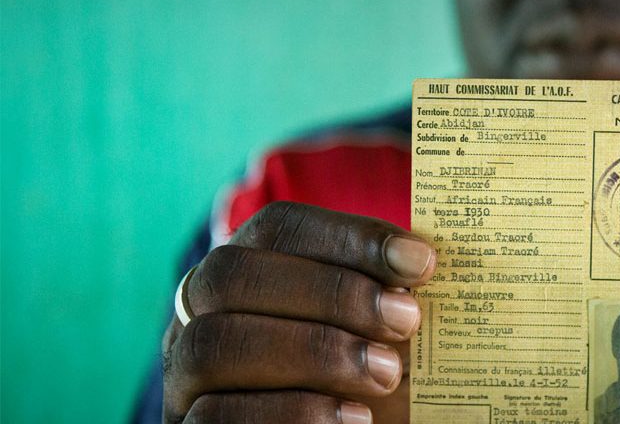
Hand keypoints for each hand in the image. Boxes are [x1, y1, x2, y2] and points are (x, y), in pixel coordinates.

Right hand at [161, 202, 436, 422]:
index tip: (420, 261)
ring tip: (385, 375)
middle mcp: (198, 315)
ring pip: (214, 343)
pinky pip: (214, 417)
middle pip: (232, 275)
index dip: (349, 236)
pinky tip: (353, 420)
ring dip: (312, 352)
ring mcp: (182, 376)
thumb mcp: (382, 335)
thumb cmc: (369, 385)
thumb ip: (389, 297)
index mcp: (248, 272)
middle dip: (330, 293)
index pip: (279, 228)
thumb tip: (423, 258)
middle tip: (407, 320)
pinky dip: (291, 413)